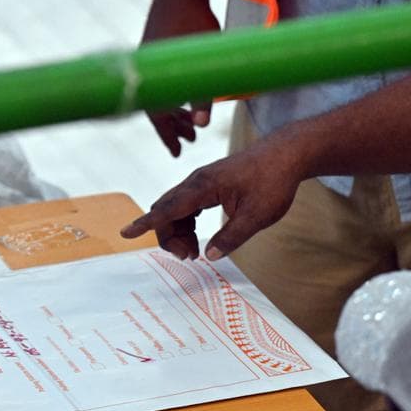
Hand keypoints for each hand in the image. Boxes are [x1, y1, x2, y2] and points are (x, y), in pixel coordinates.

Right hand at [119, 138, 306, 260]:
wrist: (285, 154)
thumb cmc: (273, 181)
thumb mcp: (257, 216)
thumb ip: (231, 237)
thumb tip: (209, 255)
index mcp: (204, 187)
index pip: (167, 208)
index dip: (146, 224)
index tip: (125, 233)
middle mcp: (196, 182)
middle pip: (166, 210)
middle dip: (168, 236)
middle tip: (189, 257)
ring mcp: (201, 182)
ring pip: (174, 209)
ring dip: (177, 232)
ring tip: (194, 251)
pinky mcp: (208, 184)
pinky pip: (185, 206)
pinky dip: (185, 223)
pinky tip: (197, 236)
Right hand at [141, 1, 220, 156]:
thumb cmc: (194, 24)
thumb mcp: (203, 63)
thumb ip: (203, 95)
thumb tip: (202, 125)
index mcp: (157, 81)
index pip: (160, 120)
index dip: (170, 138)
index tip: (178, 153)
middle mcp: (149, 76)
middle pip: (159, 111)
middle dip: (175, 127)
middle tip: (190, 141)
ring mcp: (150, 64)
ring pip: (161, 96)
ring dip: (176, 110)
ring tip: (193, 122)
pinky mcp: (153, 51)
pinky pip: (160, 82)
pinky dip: (172, 93)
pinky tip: (185, 92)